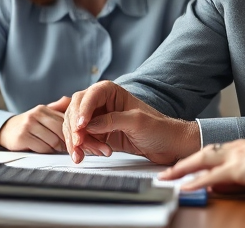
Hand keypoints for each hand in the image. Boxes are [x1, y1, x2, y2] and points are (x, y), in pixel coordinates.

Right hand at [0, 97, 69, 152]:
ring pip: (52, 141)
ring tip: (57, 150)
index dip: (71, 131)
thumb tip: (69, 100)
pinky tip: (47, 151)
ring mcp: (28, 125)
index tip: (76, 139)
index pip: (64, 119)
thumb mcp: (42, 114)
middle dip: (66, 141)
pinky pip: (42, 148)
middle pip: (59, 130)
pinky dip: (47, 152)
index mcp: (43, 109)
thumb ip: (57, 108)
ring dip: (57, 148)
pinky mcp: (22, 137)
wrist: (6, 131)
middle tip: (69, 148)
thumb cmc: (29, 124)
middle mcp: (35, 115)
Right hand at [63, 81, 199, 164]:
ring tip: (92, 153)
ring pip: (77, 127)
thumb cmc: (159, 128)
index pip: (89, 96)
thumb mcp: (137, 121)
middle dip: (75, 129)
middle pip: (76, 111)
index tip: (80, 127)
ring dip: (80, 142)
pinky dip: (85, 148)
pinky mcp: (100, 135)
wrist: (168, 145)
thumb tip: (89, 125)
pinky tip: (99, 153)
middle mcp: (102, 104)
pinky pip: (83, 139)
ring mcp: (99, 120)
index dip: (81, 110)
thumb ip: (112, 121)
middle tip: (78, 144)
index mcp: (111, 92)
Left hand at [160, 135, 244, 221]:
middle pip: (203, 153)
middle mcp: (238, 147)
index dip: (203, 157)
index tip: (191, 162)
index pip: (218, 151)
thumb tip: (243, 178)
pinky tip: (184, 187)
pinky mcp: (237, 169)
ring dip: (182, 169)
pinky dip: (195, 181)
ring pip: (201, 161)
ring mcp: (236, 156)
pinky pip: (210, 176)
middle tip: (168, 170)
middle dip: (184, 162)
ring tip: (167, 177)